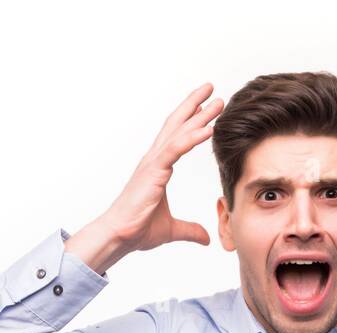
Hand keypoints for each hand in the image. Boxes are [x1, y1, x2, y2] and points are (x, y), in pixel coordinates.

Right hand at [67, 83, 222, 272]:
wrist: (119, 236)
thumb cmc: (137, 230)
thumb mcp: (172, 230)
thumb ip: (190, 230)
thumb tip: (206, 238)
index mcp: (157, 167)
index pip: (177, 137)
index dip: (192, 120)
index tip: (208, 107)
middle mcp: (154, 159)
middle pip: (177, 125)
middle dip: (195, 106)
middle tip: (213, 90)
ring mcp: (153, 163)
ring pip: (178, 131)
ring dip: (198, 115)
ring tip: (217, 100)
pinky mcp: (153, 171)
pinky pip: (175, 149)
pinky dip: (192, 137)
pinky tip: (207, 127)